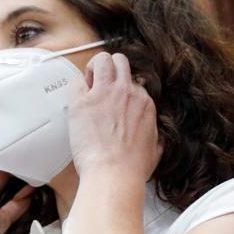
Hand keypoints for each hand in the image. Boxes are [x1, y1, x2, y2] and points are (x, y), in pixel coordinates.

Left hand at [68, 52, 161, 183]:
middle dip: (111, 67)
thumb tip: (155, 136)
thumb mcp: (156, 149)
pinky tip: (77, 98)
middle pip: (120, 62)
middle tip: (101, 80)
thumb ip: (155, 136)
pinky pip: (78, 80)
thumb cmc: (132, 167)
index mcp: (143, 103)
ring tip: (89, 79)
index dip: (123, 89)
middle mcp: (126, 92)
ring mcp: (104, 93)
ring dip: (94, 66)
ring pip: (102, 60)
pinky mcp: (82, 101)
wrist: (114, 174)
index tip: (116, 98)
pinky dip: (77, 86)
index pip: (134, 82)